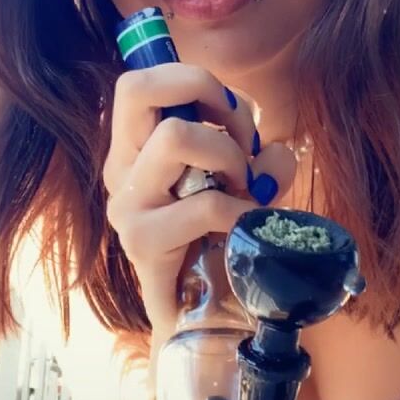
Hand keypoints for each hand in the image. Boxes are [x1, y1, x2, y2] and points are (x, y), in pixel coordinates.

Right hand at [103, 64, 296, 342]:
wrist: (197, 321)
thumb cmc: (218, 242)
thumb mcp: (244, 186)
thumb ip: (261, 160)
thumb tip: (278, 152)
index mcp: (133, 147)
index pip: (139, 81)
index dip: (191, 78)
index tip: (231, 113)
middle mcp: (120, 169)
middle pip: (141, 88)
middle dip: (213, 103)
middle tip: (244, 145)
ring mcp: (127, 205)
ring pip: (175, 135)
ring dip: (228, 154)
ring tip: (243, 188)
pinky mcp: (143, 242)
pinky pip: (204, 203)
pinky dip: (241, 209)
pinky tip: (246, 227)